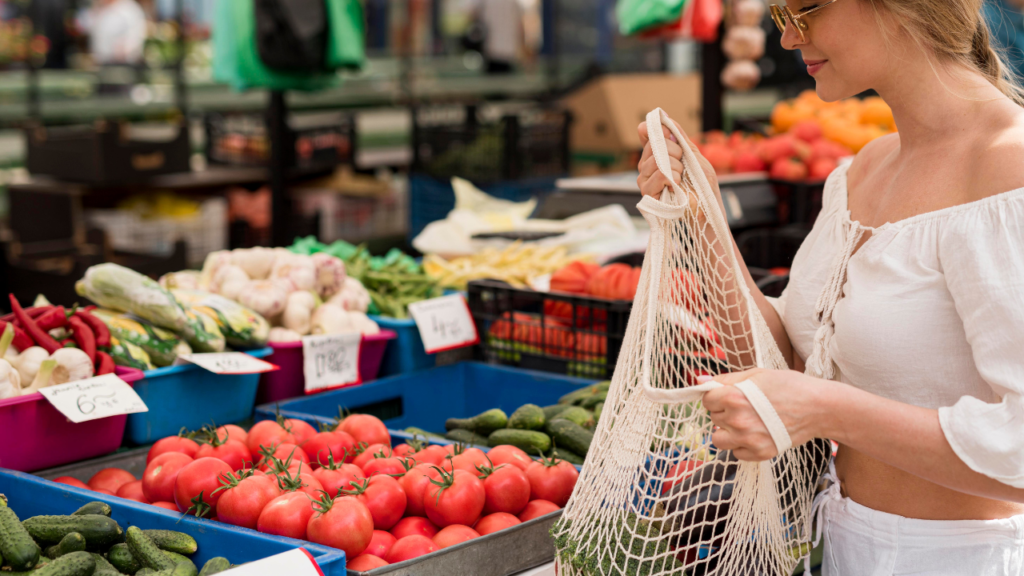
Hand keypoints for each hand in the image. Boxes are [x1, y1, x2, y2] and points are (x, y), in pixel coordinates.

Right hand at [636, 120, 722, 203]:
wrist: (707, 206)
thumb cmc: (702, 184)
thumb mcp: (693, 154)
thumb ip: (679, 136)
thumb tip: (664, 117)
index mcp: (656, 155)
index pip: (646, 133)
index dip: (656, 129)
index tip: (670, 134)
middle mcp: (646, 166)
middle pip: (653, 145)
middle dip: (674, 151)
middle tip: (683, 164)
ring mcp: (644, 180)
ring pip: (657, 160)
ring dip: (676, 167)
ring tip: (682, 177)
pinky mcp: (648, 194)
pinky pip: (659, 174)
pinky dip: (673, 177)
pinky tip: (677, 185)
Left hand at [702, 368, 828, 460]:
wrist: (819, 408)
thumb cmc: (789, 386)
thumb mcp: (756, 374)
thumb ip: (725, 380)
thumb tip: (699, 381)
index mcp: (733, 397)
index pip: (707, 400)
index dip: (717, 396)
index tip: (729, 396)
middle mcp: (737, 420)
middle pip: (713, 418)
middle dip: (724, 412)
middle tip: (746, 407)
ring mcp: (748, 440)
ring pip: (718, 440)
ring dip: (727, 432)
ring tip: (745, 423)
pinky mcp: (759, 454)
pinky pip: (735, 454)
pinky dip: (741, 446)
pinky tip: (756, 434)